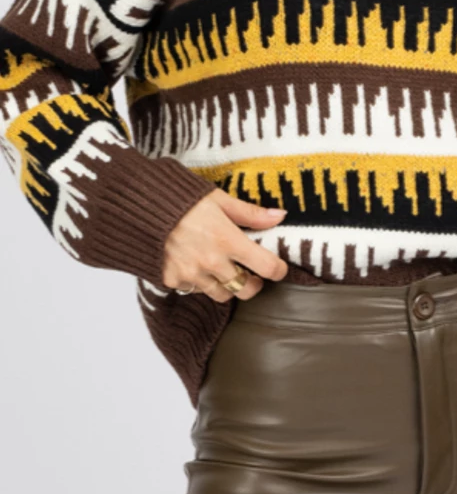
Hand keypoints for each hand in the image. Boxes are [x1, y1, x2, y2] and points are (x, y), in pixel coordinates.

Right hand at [162, 188, 288, 301]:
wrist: (140, 207)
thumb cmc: (181, 199)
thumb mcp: (219, 199)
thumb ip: (250, 213)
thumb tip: (279, 216)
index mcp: (227, 239)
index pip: (266, 266)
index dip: (278, 270)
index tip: (279, 268)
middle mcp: (211, 262)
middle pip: (245, 290)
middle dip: (253, 284)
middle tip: (251, 273)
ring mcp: (191, 274)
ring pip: (221, 294)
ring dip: (227, 285)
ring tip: (224, 270)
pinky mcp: (172, 280)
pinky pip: (193, 290)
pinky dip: (199, 282)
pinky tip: (196, 265)